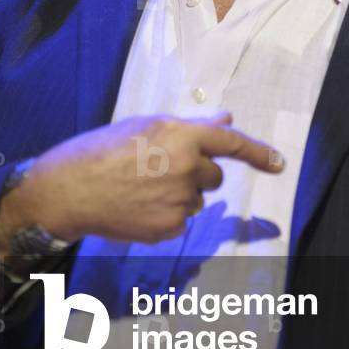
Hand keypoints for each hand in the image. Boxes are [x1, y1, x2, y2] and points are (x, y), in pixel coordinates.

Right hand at [0, 112, 283, 252]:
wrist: (69, 189)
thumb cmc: (102, 150)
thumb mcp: (146, 126)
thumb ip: (192, 127)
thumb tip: (226, 120)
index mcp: (181, 135)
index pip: (231, 143)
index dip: (259, 153)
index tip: (279, 163)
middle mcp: (186, 167)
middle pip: (213, 176)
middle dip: (195, 173)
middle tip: (158, 169)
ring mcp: (179, 201)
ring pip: (195, 200)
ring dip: (178, 194)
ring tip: (140, 187)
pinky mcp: (169, 228)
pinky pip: (181, 220)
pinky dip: (166, 215)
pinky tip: (137, 206)